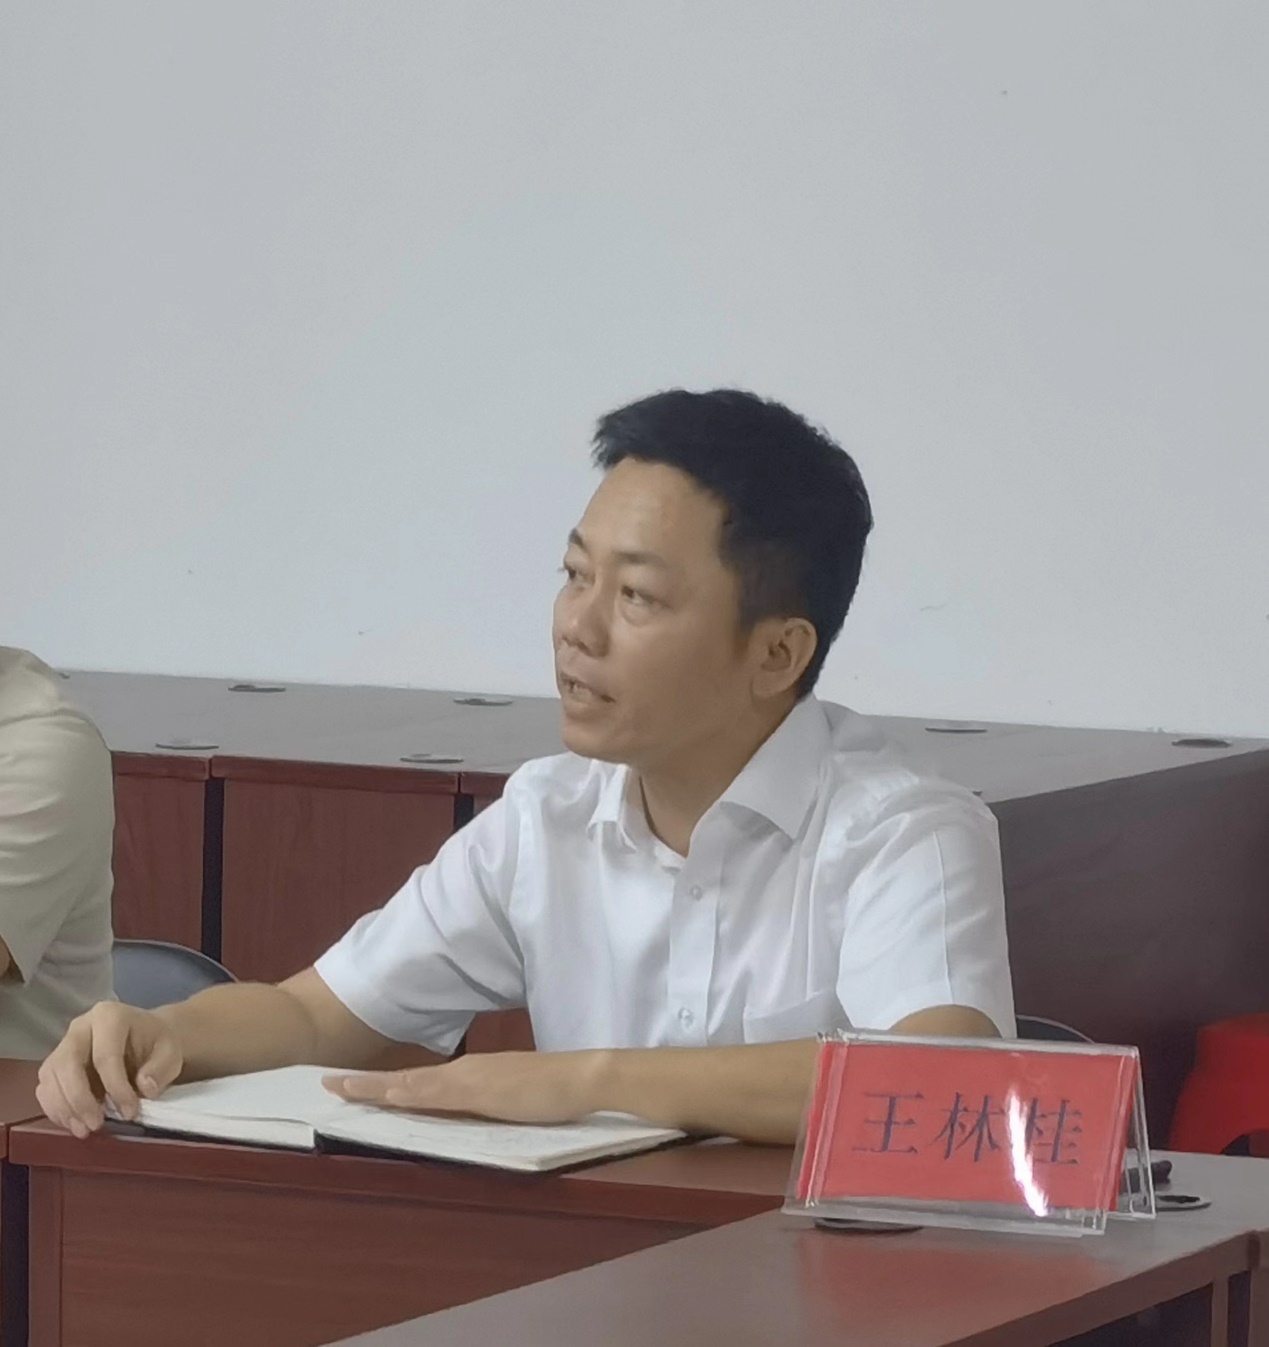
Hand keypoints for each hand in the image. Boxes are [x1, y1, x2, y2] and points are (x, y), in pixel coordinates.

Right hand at [37, 1002, 183, 1137]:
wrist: (144, 1039)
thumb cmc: (156, 1044)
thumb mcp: (170, 1052)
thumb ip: (161, 1069)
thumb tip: (144, 1087)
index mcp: (110, 1016)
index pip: (105, 1055)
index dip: (116, 1088)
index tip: (129, 1113)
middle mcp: (81, 1026)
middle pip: (68, 1064)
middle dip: (80, 1099)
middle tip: (96, 1125)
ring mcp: (64, 1044)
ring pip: (51, 1077)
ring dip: (64, 1108)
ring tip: (85, 1130)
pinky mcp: (55, 1064)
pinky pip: (45, 1087)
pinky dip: (56, 1109)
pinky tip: (74, 1123)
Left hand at [323, 1050, 608, 1124]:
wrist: (581, 1077)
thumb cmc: (552, 1090)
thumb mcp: (509, 1099)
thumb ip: (483, 1103)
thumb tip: (461, 1114)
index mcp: (468, 1077)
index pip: (416, 1082)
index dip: (382, 1085)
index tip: (350, 1085)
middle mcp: (462, 1073)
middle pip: (404, 1080)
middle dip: (365, 1084)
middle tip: (326, 1084)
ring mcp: (469, 1080)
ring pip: (411, 1084)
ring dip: (376, 1087)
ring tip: (341, 1088)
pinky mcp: (479, 1091)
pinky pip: (435, 1094)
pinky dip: (408, 1094)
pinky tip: (389, 1096)